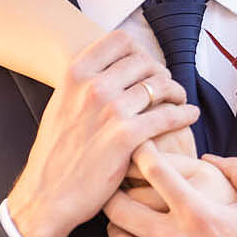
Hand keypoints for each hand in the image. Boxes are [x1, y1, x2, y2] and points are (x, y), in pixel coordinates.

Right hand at [7, 30, 198, 236]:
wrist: (47, 195)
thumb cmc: (56, 154)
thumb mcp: (60, 105)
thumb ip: (84, 84)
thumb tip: (112, 68)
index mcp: (75, 74)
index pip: (121, 41)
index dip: (140, 51)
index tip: (146, 67)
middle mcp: (93, 86)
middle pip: (145, 61)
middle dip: (160, 72)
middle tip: (166, 87)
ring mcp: (111, 110)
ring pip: (160, 85)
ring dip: (176, 91)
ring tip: (179, 100)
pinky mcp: (127, 136)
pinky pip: (168, 115)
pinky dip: (184, 113)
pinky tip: (189, 115)